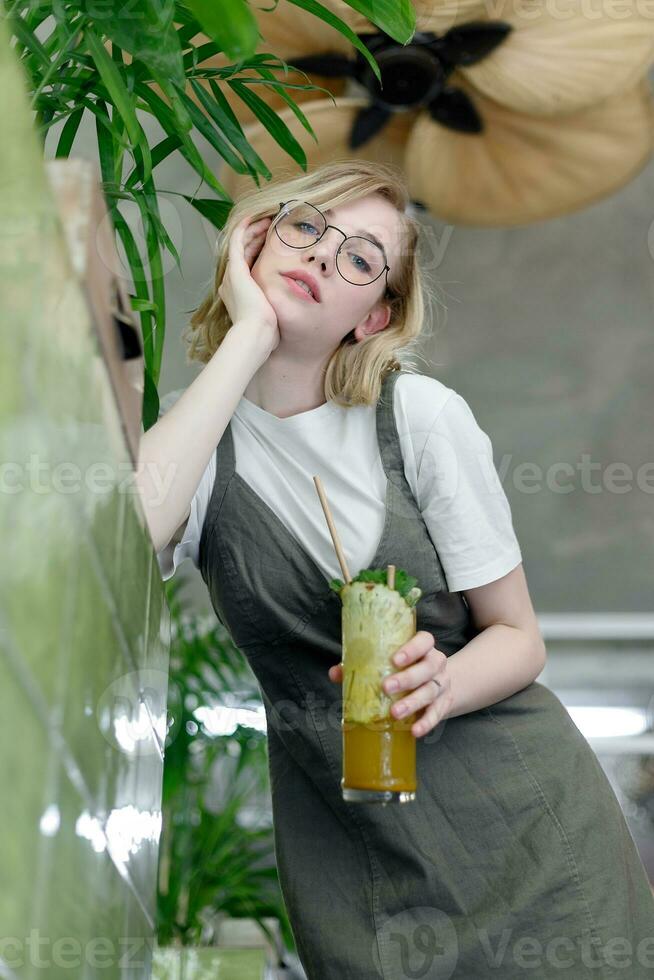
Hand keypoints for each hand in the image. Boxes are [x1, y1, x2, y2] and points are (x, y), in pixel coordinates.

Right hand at [219, 214, 279, 355]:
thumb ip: (275, 308)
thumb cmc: (266, 332)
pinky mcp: (235, 269)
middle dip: (257, 238)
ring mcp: (232, 275)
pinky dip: (244, 228)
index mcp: (239, 292)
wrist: (255, 333)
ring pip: (241, 244)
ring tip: (267, 220)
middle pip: (244, 252)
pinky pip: (237, 241)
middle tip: (271, 226)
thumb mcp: (271, 316)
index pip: (248, 264)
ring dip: (254, 230)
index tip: (274, 243)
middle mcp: (231, 282)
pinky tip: (253, 218)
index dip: (259, 251)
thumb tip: (289, 312)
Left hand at [328, 631, 452, 737]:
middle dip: (407, 678)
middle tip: (386, 687)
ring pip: (431, 691)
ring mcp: (442, 683)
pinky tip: (415, 731)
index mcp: (423, 647)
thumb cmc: (405, 668)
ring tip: (395, 713)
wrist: (438, 683)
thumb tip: (335, 673)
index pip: (424, 640)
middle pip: (428, 668)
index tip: (395, 659)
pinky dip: (426, 723)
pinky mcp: (445, 703)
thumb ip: (363, 665)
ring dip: (413, 703)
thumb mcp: (389, 661)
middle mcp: (436, 663)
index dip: (412, 649)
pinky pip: (437, 713)